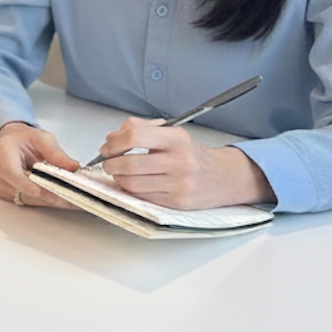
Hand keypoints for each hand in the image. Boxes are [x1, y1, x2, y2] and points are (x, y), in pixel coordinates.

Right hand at [0, 121, 79, 208]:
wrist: (10, 144)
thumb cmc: (24, 140)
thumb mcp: (41, 138)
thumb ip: (55, 152)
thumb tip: (72, 167)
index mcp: (1, 151)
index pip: (11, 171)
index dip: (25, 184)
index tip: (39, 192)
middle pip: (21, 189)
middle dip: (49, 195)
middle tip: (73, 199)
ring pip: (25, 199)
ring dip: (49, 201)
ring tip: (73, 201)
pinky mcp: (3, 194)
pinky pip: (25, 201)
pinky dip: (43, 202)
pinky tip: (60, 200)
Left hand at [97, 118, 275, 208]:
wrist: (224, 177)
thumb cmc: (192, 154)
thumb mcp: (171, 133)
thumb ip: (140, 129)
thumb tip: (110, 138)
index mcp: (176, 139)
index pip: (135, 136)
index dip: (114, 143)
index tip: (107, 147)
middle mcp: (179, 161)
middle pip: (130, 164)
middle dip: (110, 164)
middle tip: (108, 162)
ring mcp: (179, 184)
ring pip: (133, 184)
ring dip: (118, 179)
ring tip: (119, 173)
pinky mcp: (177, 202)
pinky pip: (143, 197)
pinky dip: (132, 190)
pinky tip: (133, 183)